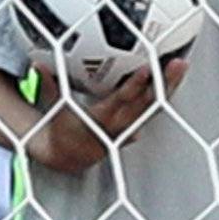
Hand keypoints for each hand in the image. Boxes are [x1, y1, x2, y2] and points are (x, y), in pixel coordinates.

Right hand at [30, 58, 186, 172]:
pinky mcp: (137, 124)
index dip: (134, 86)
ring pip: (155, 106)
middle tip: (177, 62)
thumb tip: (36, 63)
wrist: (70, 156)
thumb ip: (48, 86)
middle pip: (147, 102)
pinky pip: (154, 108)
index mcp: (101, 120)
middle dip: (163, 83)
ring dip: (170, 86)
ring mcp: (131, 126)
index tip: (146, 69)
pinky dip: (165, 92)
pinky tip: (176, 74)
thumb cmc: (62, 129)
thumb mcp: (54, 110)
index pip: (121, 101)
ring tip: (182, 64)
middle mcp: (121, 124)